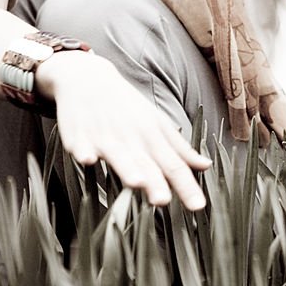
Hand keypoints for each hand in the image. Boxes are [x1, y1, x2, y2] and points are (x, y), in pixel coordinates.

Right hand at [37, 51, 212, 208]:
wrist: (90, 79)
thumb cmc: (127, 107)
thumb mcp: (157, 123)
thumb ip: (179, 148)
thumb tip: (206, 166)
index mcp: (153, 136)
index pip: (174, 164)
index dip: (186, 185)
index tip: (198, 206)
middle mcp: (132, 137)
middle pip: (147, 163)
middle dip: (156, 183)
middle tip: (164, 202)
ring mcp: (105, 135)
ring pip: (118, 155)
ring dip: (127, 167)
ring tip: (136, 182)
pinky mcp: (78, 135)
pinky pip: (81, 145)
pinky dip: (84, 152)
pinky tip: (87, 160)